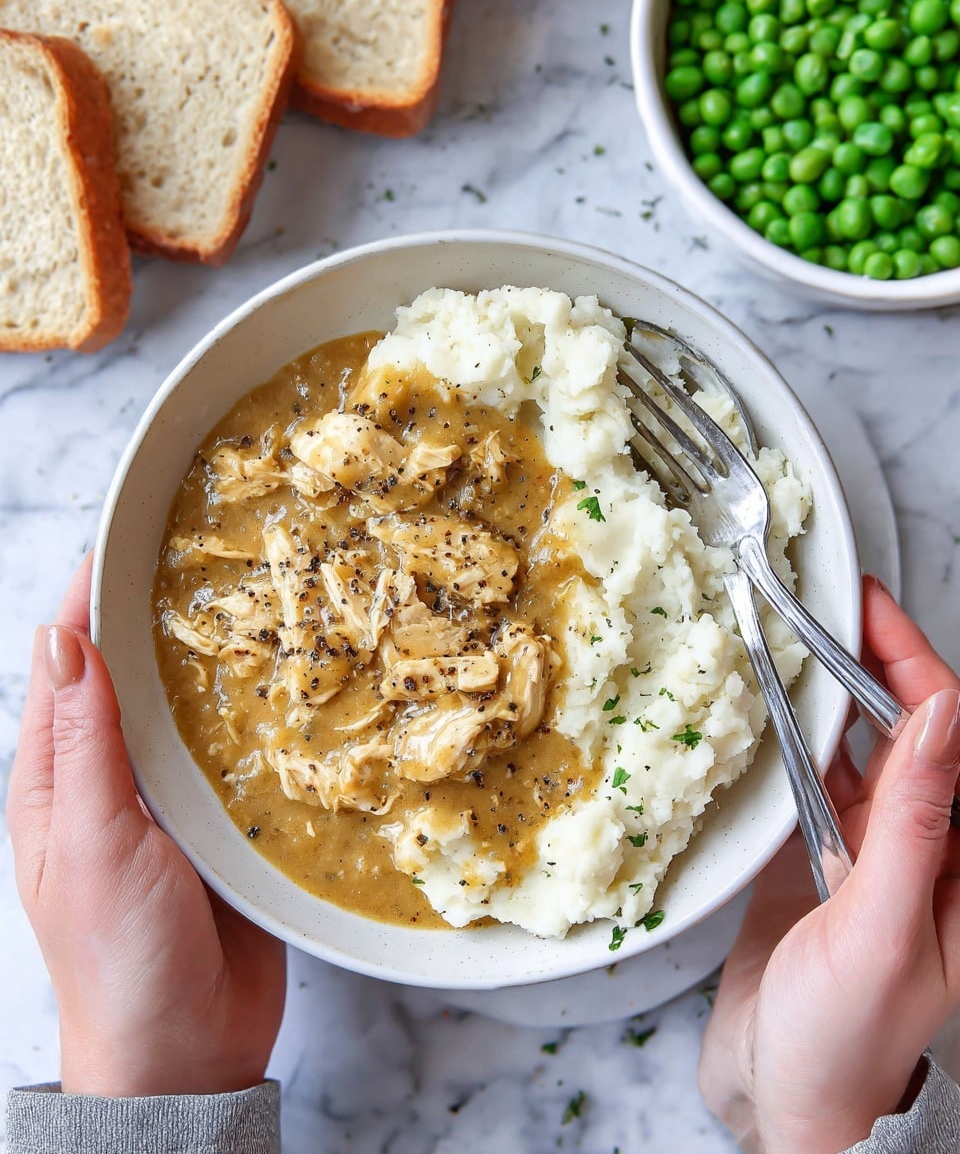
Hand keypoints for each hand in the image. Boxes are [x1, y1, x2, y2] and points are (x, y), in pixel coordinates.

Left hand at [7, 555, 286, 1096]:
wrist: (185, 1052)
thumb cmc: (118, 956)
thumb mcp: (90, 841)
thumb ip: (83, 743)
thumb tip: (60, 638)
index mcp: (56, 780)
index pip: (67, 667)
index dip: (90, 602)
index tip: (127, 539)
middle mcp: (112, 781)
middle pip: (132, 679)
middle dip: (159, 619)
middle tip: (209, 558)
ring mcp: (171, 802)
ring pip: (189, 711)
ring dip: (214, 663)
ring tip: (259, 602)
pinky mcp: (224, 824)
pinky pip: (237, 755)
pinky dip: (255, 717)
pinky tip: (288, 685)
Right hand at [699, 576, 959, 1153]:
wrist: (790, 1112)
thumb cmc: (849, 1044)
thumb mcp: (884, 929)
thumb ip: (914, 822)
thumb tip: (943, 714)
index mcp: (958, 857)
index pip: (945, 732)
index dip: (910, 659)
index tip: (866, 605)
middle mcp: (916, 847)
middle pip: (899, 730)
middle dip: (865, 662)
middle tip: (817, 604)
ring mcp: (860, 854)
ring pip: (849, 751)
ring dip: (824, 695)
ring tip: (787, 641)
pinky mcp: (810, 867)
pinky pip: (803, 786)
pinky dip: (787, 744)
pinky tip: (762, 715)